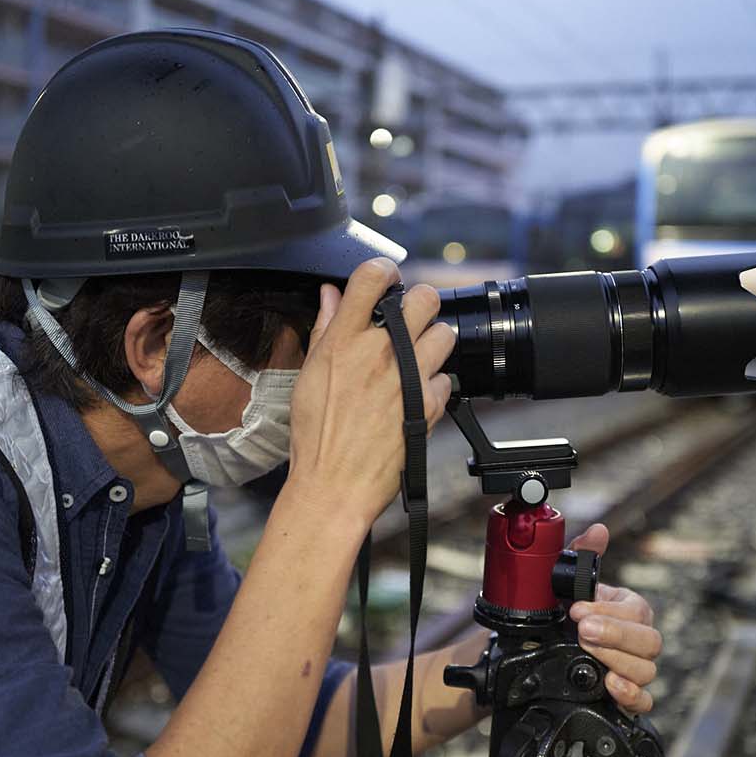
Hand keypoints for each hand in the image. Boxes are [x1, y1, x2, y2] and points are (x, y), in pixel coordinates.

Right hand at [286, 259, 454, 527]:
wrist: (334, 485)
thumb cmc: (316, 437)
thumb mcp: (310, 375)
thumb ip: (327, 328)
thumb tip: (331, 295)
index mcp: (344, 340)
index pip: (372, 276)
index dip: (384, 270)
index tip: (387, 280)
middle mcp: (379, 352)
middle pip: (425, 297)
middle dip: (421, 305)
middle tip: (411, 323)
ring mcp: (407, 377)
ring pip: (444, 334)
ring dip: (433, 344)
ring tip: (417, 361)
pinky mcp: (428, 404)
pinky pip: (446, 379)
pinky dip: (434, 386)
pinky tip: (415, 397)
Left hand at [565, 523, 660, 714]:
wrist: (542, 647)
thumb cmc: (562, 612)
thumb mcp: (565, 581)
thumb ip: (582, 555)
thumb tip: (599, 530)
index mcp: (630, 609)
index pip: (637, 610)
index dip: (609, 611)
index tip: (576, 609)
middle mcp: (638, 639)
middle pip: (649, 641)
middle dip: (614, 635)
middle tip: (582, 631)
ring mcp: (635, 668)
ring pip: (647, 670)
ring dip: (617, 662)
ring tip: (587, 654)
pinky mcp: (626, 695)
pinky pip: (643, 700)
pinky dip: (630, 695)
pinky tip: (610, 686)